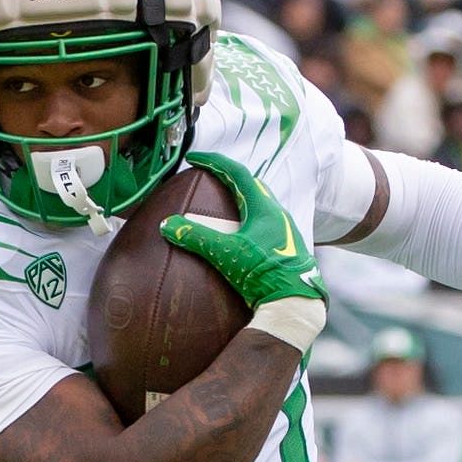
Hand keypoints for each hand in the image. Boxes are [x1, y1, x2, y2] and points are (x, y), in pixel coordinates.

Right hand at [159, 150, 325, 317]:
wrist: (295, 302)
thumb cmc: (264, 274)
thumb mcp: (226, 254)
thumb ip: (196, 238)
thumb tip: (167, 225)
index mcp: (264, 208)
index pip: (237, 173)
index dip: (214, 163)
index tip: (194, 159)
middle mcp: (278, 215)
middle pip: (252, 186)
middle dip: (230, 178)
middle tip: (211, 177)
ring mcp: (285, 232)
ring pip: (261, 206)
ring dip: (242, 200)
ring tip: (226, 205)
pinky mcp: (287, 250)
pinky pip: (265, 226)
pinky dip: (249, 222)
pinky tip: (241, 237)